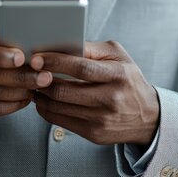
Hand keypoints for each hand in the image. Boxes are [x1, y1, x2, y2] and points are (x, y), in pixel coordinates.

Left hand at [30, 41, 159, 146]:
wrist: (148, 116)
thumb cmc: (128, 79)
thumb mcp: (118, 56)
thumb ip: (93, 48)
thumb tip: (63, 44)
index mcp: (118, 75)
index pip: (81, 68)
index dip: (55, 62)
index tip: (37, 58)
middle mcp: (110, 99)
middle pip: (64, 90)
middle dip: (41, 80)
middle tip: (30, 71)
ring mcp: (101, 119)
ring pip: (58, 107)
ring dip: (40, 94)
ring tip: (34, 83)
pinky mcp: (94, 134)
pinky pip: (60, 121)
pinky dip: (46, 109)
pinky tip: (43, 99)